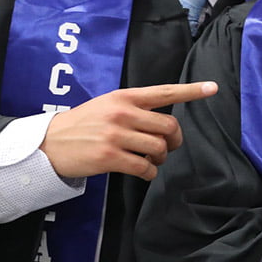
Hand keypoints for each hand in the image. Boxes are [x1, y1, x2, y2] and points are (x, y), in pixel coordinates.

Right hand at [40, 81, 217, 180]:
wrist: (48, 143)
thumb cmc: (82, 124)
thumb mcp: (107, 105)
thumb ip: (134, 107)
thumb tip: (162, 121)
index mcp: (124, 97)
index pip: (165, 91)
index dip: (192, 91)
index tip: (213, 88)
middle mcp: (123, 113)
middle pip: (169, 125)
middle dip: (175, 140)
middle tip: (169, 146)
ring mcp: (116, 135)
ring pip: (159, 147)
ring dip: (162, 157)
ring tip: (153, 159)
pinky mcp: (109, 157)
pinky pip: (144, 167)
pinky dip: (150, 172)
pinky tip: (145, 172)